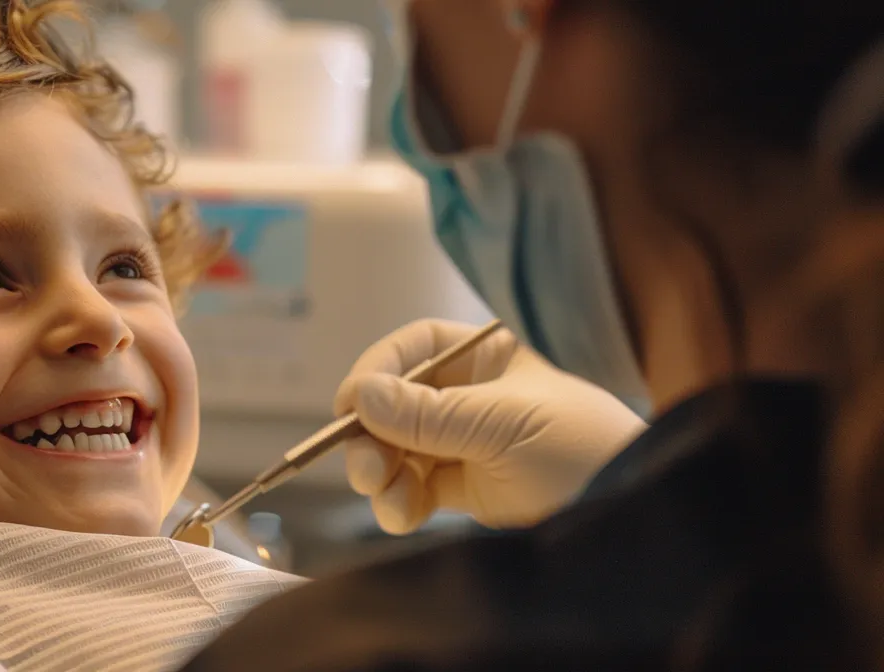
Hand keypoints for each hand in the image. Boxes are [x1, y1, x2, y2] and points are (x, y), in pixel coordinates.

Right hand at [334, 319, 645, 533]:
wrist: (631, 511)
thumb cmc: (584, 449)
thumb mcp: (503, 423)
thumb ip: (428, 413)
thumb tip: (359, 396)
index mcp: (490, 357)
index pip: (416, 348)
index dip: (377, 371)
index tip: (349, 405)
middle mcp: (473, 394)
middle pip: (395, 403)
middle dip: (372, 436)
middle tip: (366, 469)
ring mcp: (468, 442)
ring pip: (397, 450)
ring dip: (382, 475)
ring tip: (389, 500)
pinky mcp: (467, 488)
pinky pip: (413, 488)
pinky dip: (398, 502)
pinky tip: (402, 515)